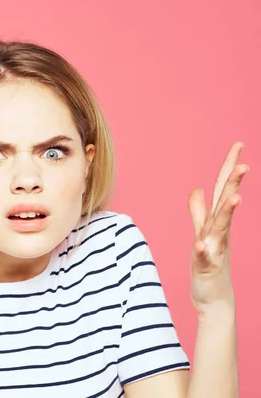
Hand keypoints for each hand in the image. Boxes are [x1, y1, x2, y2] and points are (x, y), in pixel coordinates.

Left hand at [188, 142, 248, 317]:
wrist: (214, 299)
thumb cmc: (209, 264)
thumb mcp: (202, 233)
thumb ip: (199, 211)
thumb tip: (197, 189)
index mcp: (216, 221)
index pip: (222, 189)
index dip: (229, 167)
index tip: (239, 144)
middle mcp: (219, 232)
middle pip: (225, 203)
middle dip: (233, 183)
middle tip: (245, 164)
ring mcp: (215, 249)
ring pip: (221, 228)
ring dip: (227, 212)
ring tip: (235, 197)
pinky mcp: (207, 267)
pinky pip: (205, 258)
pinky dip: (202, 250)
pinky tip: (200, 244)